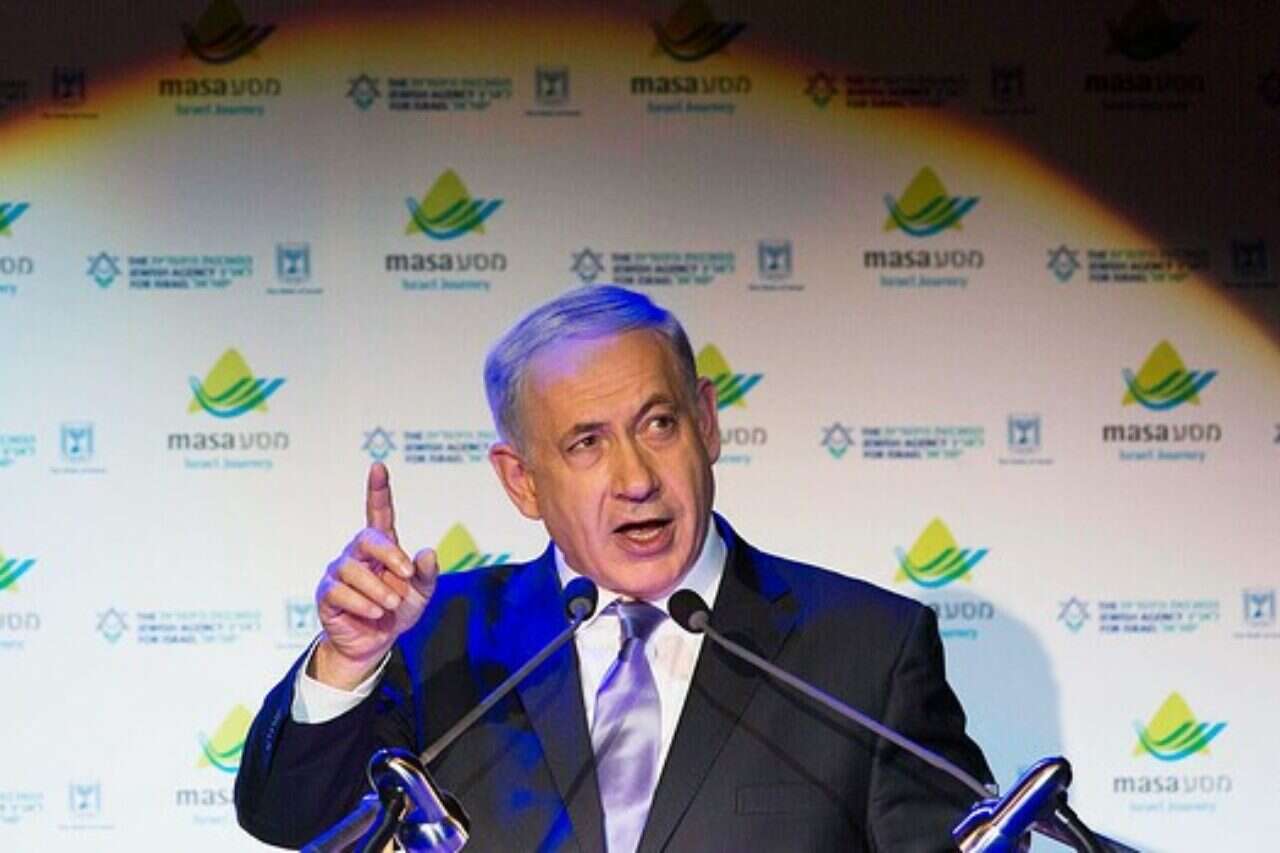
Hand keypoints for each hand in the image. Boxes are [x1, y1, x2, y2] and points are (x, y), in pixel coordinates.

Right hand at [311, 463, 438, 688]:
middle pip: (367, 537)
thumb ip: (427, 574)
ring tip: (391, 604)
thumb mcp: (422, 594)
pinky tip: (374, 611)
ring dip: (378, 588)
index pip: (379, 513)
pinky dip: (361, 602)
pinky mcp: (327, 594)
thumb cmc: (398, 611)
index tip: (378, 467)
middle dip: (389, 554)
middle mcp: (358, 554)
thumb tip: (427, 552)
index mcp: (383, 548)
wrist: (375, 644)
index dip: (378, 490)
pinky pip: (339, 591)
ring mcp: (339, 572)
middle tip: (406, 575)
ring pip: (353, 569)